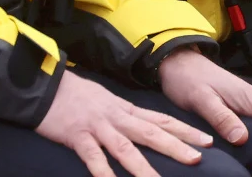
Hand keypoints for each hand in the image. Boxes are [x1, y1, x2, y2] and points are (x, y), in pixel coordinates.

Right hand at [36, 69, 213, 176]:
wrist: (44, 84)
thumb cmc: (74, 95)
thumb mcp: (105, 100)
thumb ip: (122, 115)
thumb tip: (142, 126)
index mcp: (124, 109)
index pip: (160, 120)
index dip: (184, 130)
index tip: (207, 140)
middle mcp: (116, 117)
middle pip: (150, 133)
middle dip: (175, 146)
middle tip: (198, 158)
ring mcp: (97, 127)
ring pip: (125, 149)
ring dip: (144, 168)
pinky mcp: (77, 136)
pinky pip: (93, 158)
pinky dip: (103, 173)